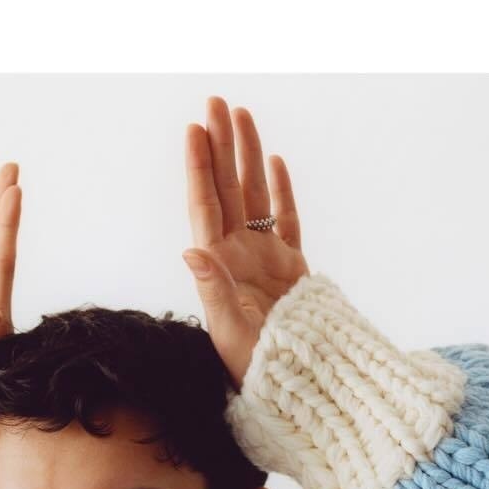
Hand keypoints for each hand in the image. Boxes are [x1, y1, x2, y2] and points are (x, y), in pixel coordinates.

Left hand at [182, 97, 310, 388]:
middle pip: (227, 189)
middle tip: (216, 102)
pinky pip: (286, 221)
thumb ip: (214, 290)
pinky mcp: (291, 268)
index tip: (195, 130)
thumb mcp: (230, 332)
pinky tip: (274, 164)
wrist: (296, 386)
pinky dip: (280, 193)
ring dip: (248, 157)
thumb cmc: (256, 368)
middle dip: (222, 145)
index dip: (199, 168)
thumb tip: (192, 251)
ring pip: (255, 196)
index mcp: (219, 266)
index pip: (205, 205)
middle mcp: (238, 256)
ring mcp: (265, 259)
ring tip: (242, 117)